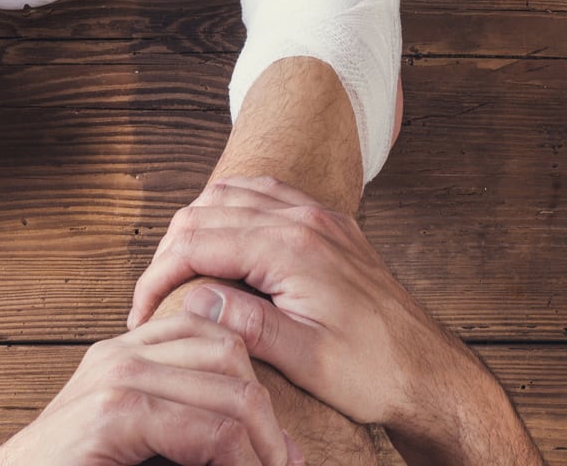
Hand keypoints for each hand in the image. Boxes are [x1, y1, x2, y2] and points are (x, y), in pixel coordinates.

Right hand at [0, 313, 302, 465]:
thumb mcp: (143, 445)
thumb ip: (186, 428)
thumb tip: (273, 444)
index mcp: (126, 353)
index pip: (216, 336)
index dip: (258, 387)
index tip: (280, 446)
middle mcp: (120, 354)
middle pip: (231, 354)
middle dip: (267, 415)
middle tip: (285, 464)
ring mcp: (115, 379)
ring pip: (230, 391)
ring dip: (263, 443)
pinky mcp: (113, 415)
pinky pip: (207, 429)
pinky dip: (239, 461)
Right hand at [127, 177, 539, 464]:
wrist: (426, 370)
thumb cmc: (372, 372)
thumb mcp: (306, 359)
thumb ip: (248, 324)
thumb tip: (193, 298)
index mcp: (294, 250)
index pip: (198, 241)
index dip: (157, 275)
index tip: (140, 313)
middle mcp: (306, 220)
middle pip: (207, 210)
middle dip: (170, 251)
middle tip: (153, 299)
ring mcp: (320, 218)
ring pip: (233, 195)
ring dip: (197, 227)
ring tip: (180, 274)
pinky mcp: (329, 226)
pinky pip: (266, 197)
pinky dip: (231, 212)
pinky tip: (223, 245)